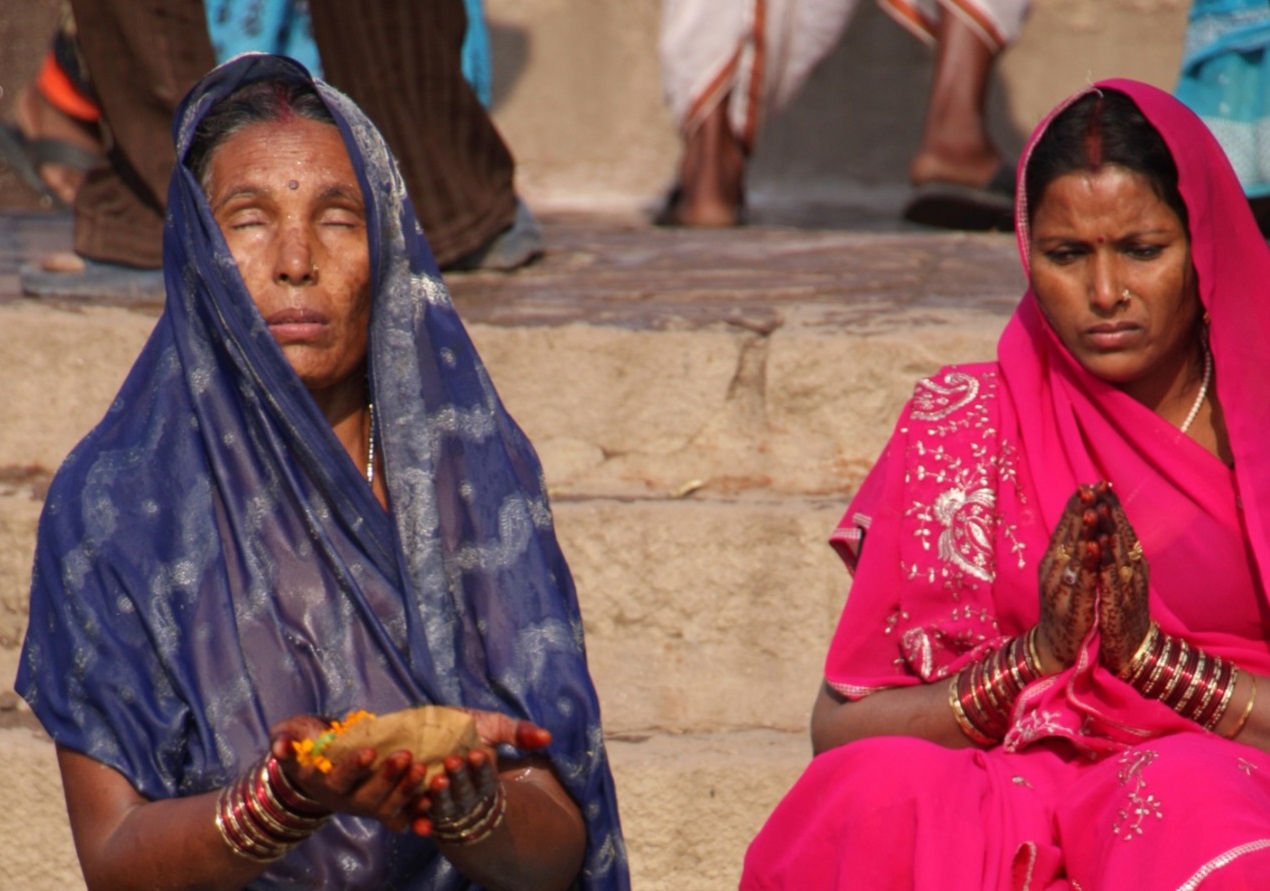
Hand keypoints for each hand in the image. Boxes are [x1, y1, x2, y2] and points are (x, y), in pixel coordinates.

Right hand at [269, 714, 430, 832]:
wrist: (318, 759)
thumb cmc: (305, 741)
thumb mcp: (290, 734)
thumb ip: (284, 739)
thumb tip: (281, 747)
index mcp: (322, 783)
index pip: (338, 780)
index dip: (353, 768)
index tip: (368, 752)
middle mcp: (344, 800)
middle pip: (367, 798)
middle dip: (387, 778)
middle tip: (405, 756)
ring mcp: (365, 804)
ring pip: (387, 807)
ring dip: (406, 792)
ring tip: (421, 770)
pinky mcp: (382, 805)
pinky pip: (400, 815)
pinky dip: (416, 813)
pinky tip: (431, 801)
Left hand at [413, 709, 552, 838]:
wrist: (424, 730)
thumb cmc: (464, 726)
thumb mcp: (494, 725)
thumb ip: (518, 732)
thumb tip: (548, 737)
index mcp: (482, 777)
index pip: (486, 779)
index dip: (482, 769)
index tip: (477, 754)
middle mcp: (464, 793)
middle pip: (465, 794)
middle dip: (460, 780)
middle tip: (452, 762)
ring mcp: (441, 801)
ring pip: (443, 809)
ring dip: (440, 799)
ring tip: (436, 781)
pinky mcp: (418, 807)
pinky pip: (419, 819)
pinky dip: (419, 820)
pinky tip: (418, 812)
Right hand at [1037, 484, 1101, 671]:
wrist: (1056, 648)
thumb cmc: (1064, 609)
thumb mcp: (1066, 576)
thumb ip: (1070, 553)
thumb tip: (1079, 525)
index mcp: (1053, 562)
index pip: (1065, 527)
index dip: (1076, 506)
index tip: (1089, 484)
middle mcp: (1052, 571)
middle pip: (1067, 535)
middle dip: (1079, 511)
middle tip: (1089, 487)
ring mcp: (1060, 588)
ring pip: (1072, 555)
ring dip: (1081, 531)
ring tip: (1090, 509)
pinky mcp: (1072, 606)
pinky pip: (1081, 581)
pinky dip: (1088, 563)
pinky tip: (1094, 547)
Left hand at [1092, 485, 1151, 675]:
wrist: (1129, 651)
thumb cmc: (1119, 613)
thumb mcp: (1116, 580)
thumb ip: (1114, 558)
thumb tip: (1107, 533)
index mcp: (1129, 565)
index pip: (1118, 529)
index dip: (1110, 507)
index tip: (1101, 482)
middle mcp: (1130, 572)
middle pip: (1119, 535)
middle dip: (1109, 510)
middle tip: (1100, 484)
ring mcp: (1125, 587)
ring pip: (1117, 553)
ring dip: (1109, 528)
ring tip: (1102, 505)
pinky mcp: (1116, 604)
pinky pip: (1109, 578)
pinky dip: (1105, 559)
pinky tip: (1100, 543)